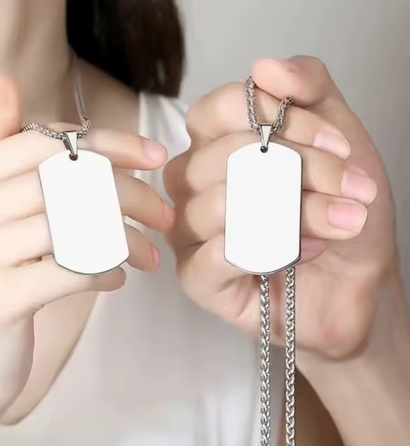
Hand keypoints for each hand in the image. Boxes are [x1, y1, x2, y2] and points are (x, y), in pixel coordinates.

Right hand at [0, 76, 172, 416]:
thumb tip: (4, 81)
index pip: (49, 142)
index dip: (110, 143)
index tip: (156, 155)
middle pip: (71, 180)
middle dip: (133, 194)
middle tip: (166, 215)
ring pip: (79, 225)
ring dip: (129, 240)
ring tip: (149, 254)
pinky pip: (75, 270)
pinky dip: (107, 272)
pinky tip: (116, 279)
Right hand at [164, 56, 396, 358]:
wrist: (356, 277)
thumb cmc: (340, 208)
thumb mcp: (337, 136)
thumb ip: (308, 89)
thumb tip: (265, 68)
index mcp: (215, 147)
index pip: (214, 111)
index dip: (270, 117)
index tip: (333, 143)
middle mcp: (193, 186)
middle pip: (218, 159)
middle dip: (297, 168)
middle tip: (350, 187)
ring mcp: (189, 233)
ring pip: (216, 207)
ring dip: (292, 212)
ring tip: (341, 221)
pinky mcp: (197, 278)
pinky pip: (210, 258)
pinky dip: (264, 252)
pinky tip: (300, 253)